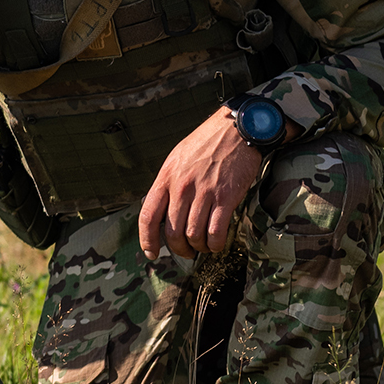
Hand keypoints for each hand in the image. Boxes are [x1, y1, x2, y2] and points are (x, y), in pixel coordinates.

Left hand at [138, 109, 266, 259]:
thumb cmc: (205, 144)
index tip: (151, 253)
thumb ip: (167, 184)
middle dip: (178, 249)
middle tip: (186, 252)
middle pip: (172, 232)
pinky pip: (215, 232)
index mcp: (165, 178)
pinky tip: (216, 244)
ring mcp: (203, 193)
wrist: (236, 130)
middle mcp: (181, 187)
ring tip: (203, 247)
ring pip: (193, 235)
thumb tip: (159, 210)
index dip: (147, 240)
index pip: (148, 216)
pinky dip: (215, 244)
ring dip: (198, 248)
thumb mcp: (177, 159)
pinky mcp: (225, 198)